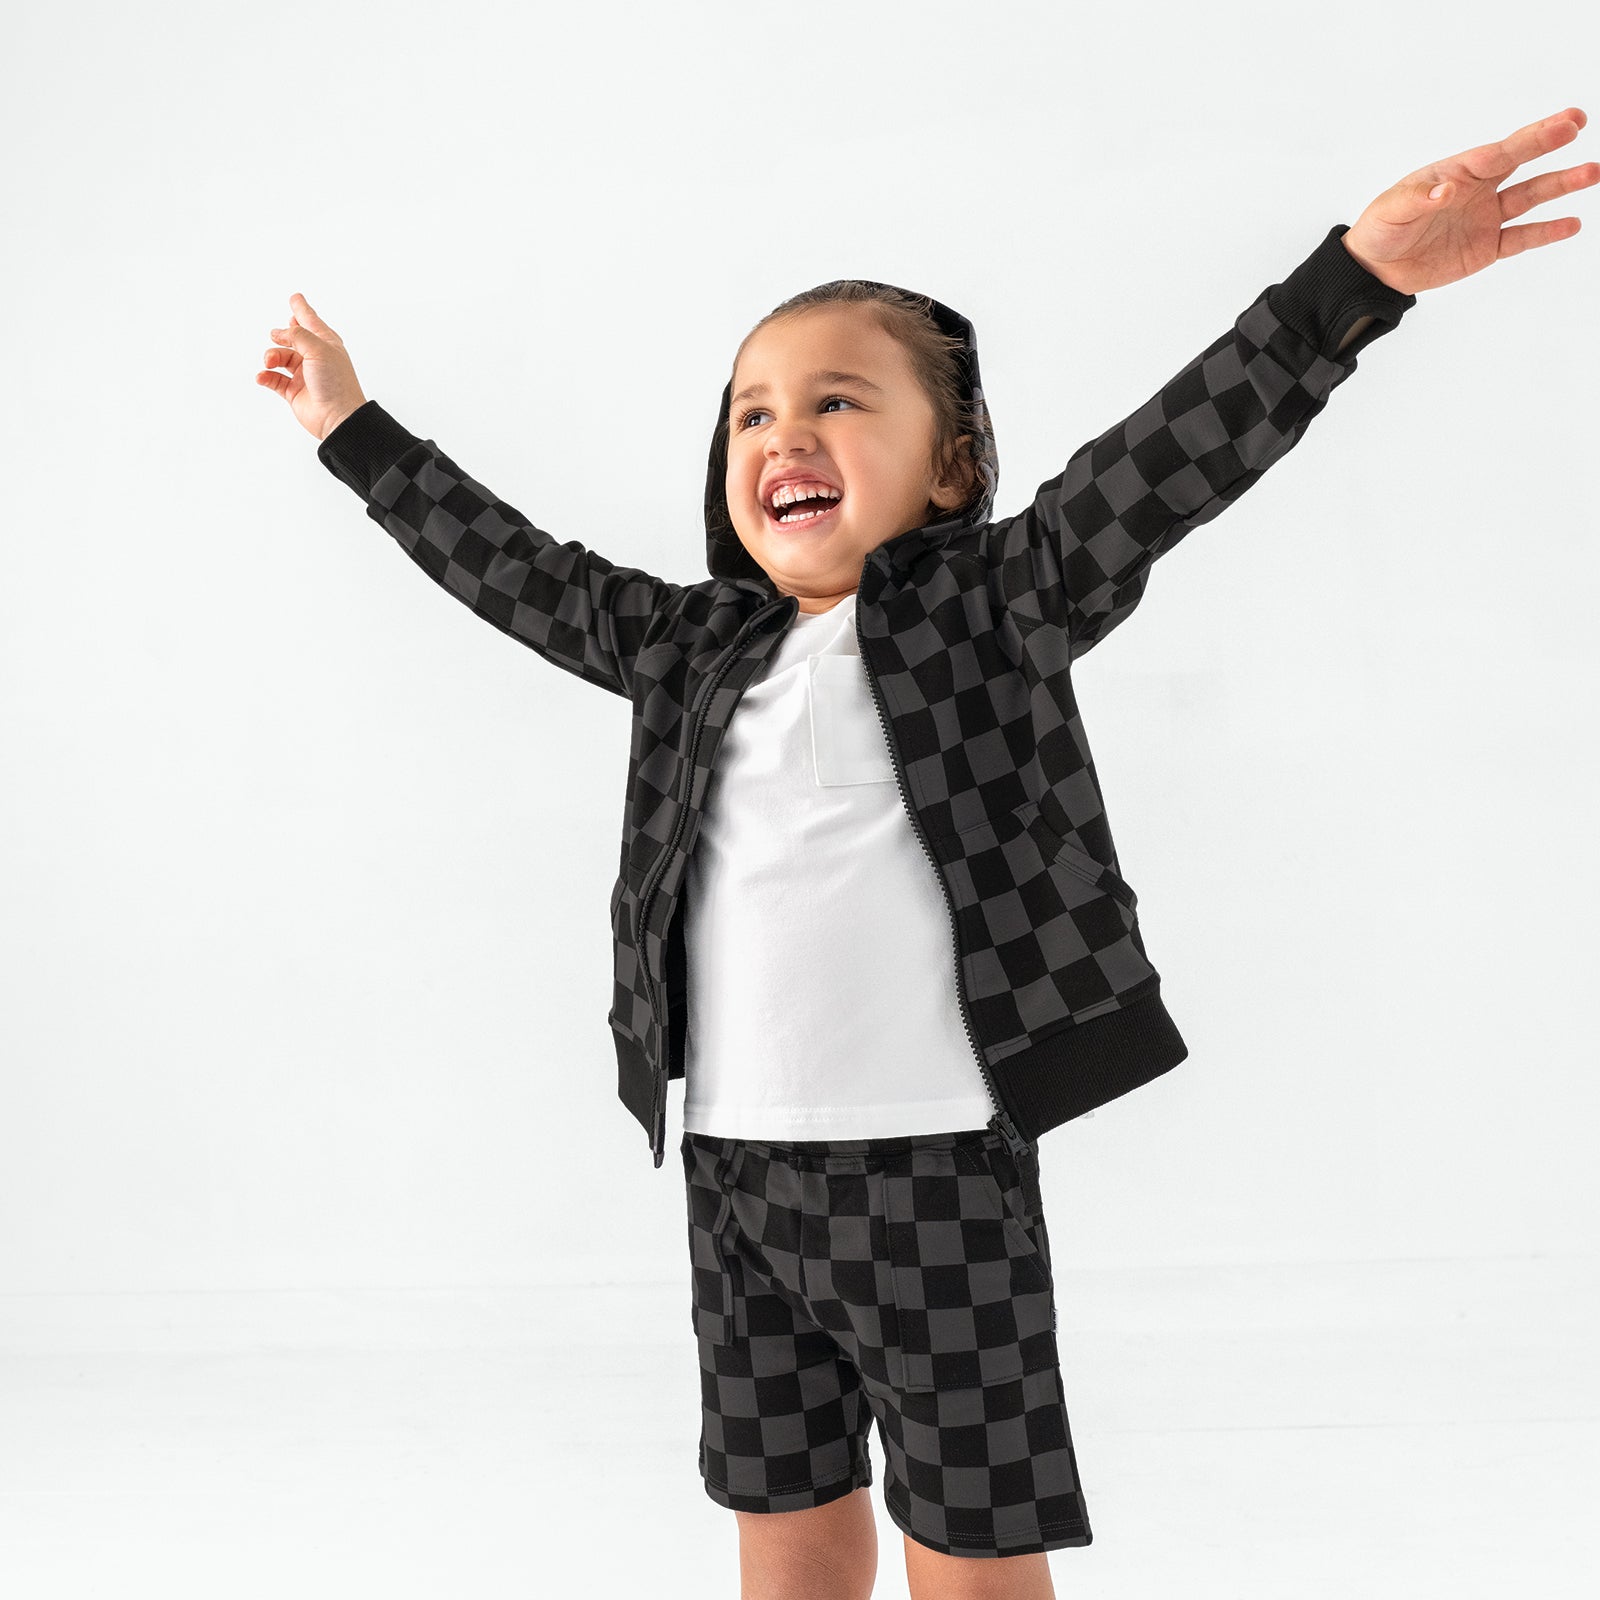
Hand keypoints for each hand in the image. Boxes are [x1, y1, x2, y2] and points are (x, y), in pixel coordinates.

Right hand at [256, 293, 368, 441]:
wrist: (338, 418)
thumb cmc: (336, 383)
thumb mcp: (319, 349)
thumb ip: (298, 334)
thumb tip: (280, 332)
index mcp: (326, 344)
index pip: (312, 321)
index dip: (302, 310)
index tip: (295, 298)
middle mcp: (315, 358)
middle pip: (293, 339)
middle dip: (282, 335)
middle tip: (275, 335)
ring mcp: (304, 375)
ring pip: (280, 358)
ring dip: (272, 357)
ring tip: (269, 361)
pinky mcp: (294, 392)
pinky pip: (274, 379)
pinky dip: (266, 376)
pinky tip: (262, 376)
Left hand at [1341, 106, 1596, 295]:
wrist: (1374, 270)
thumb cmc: (1380, 230)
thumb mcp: (1392, 211)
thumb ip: (1421, 199)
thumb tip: (1448, 189)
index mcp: (1456, 172)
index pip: (1499, 152)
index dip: (1530, 138)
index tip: (1564, 123)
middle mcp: (1477, 190)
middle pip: (1520, 163)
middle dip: (1548, 144)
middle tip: (1578, 124)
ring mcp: (1484, 218)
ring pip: (1529, 198)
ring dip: (1560, 185)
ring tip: (1591, 172)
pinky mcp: (1485, 247)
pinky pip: (1521, 238)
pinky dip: (1546, 232)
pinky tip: (1571, 224)